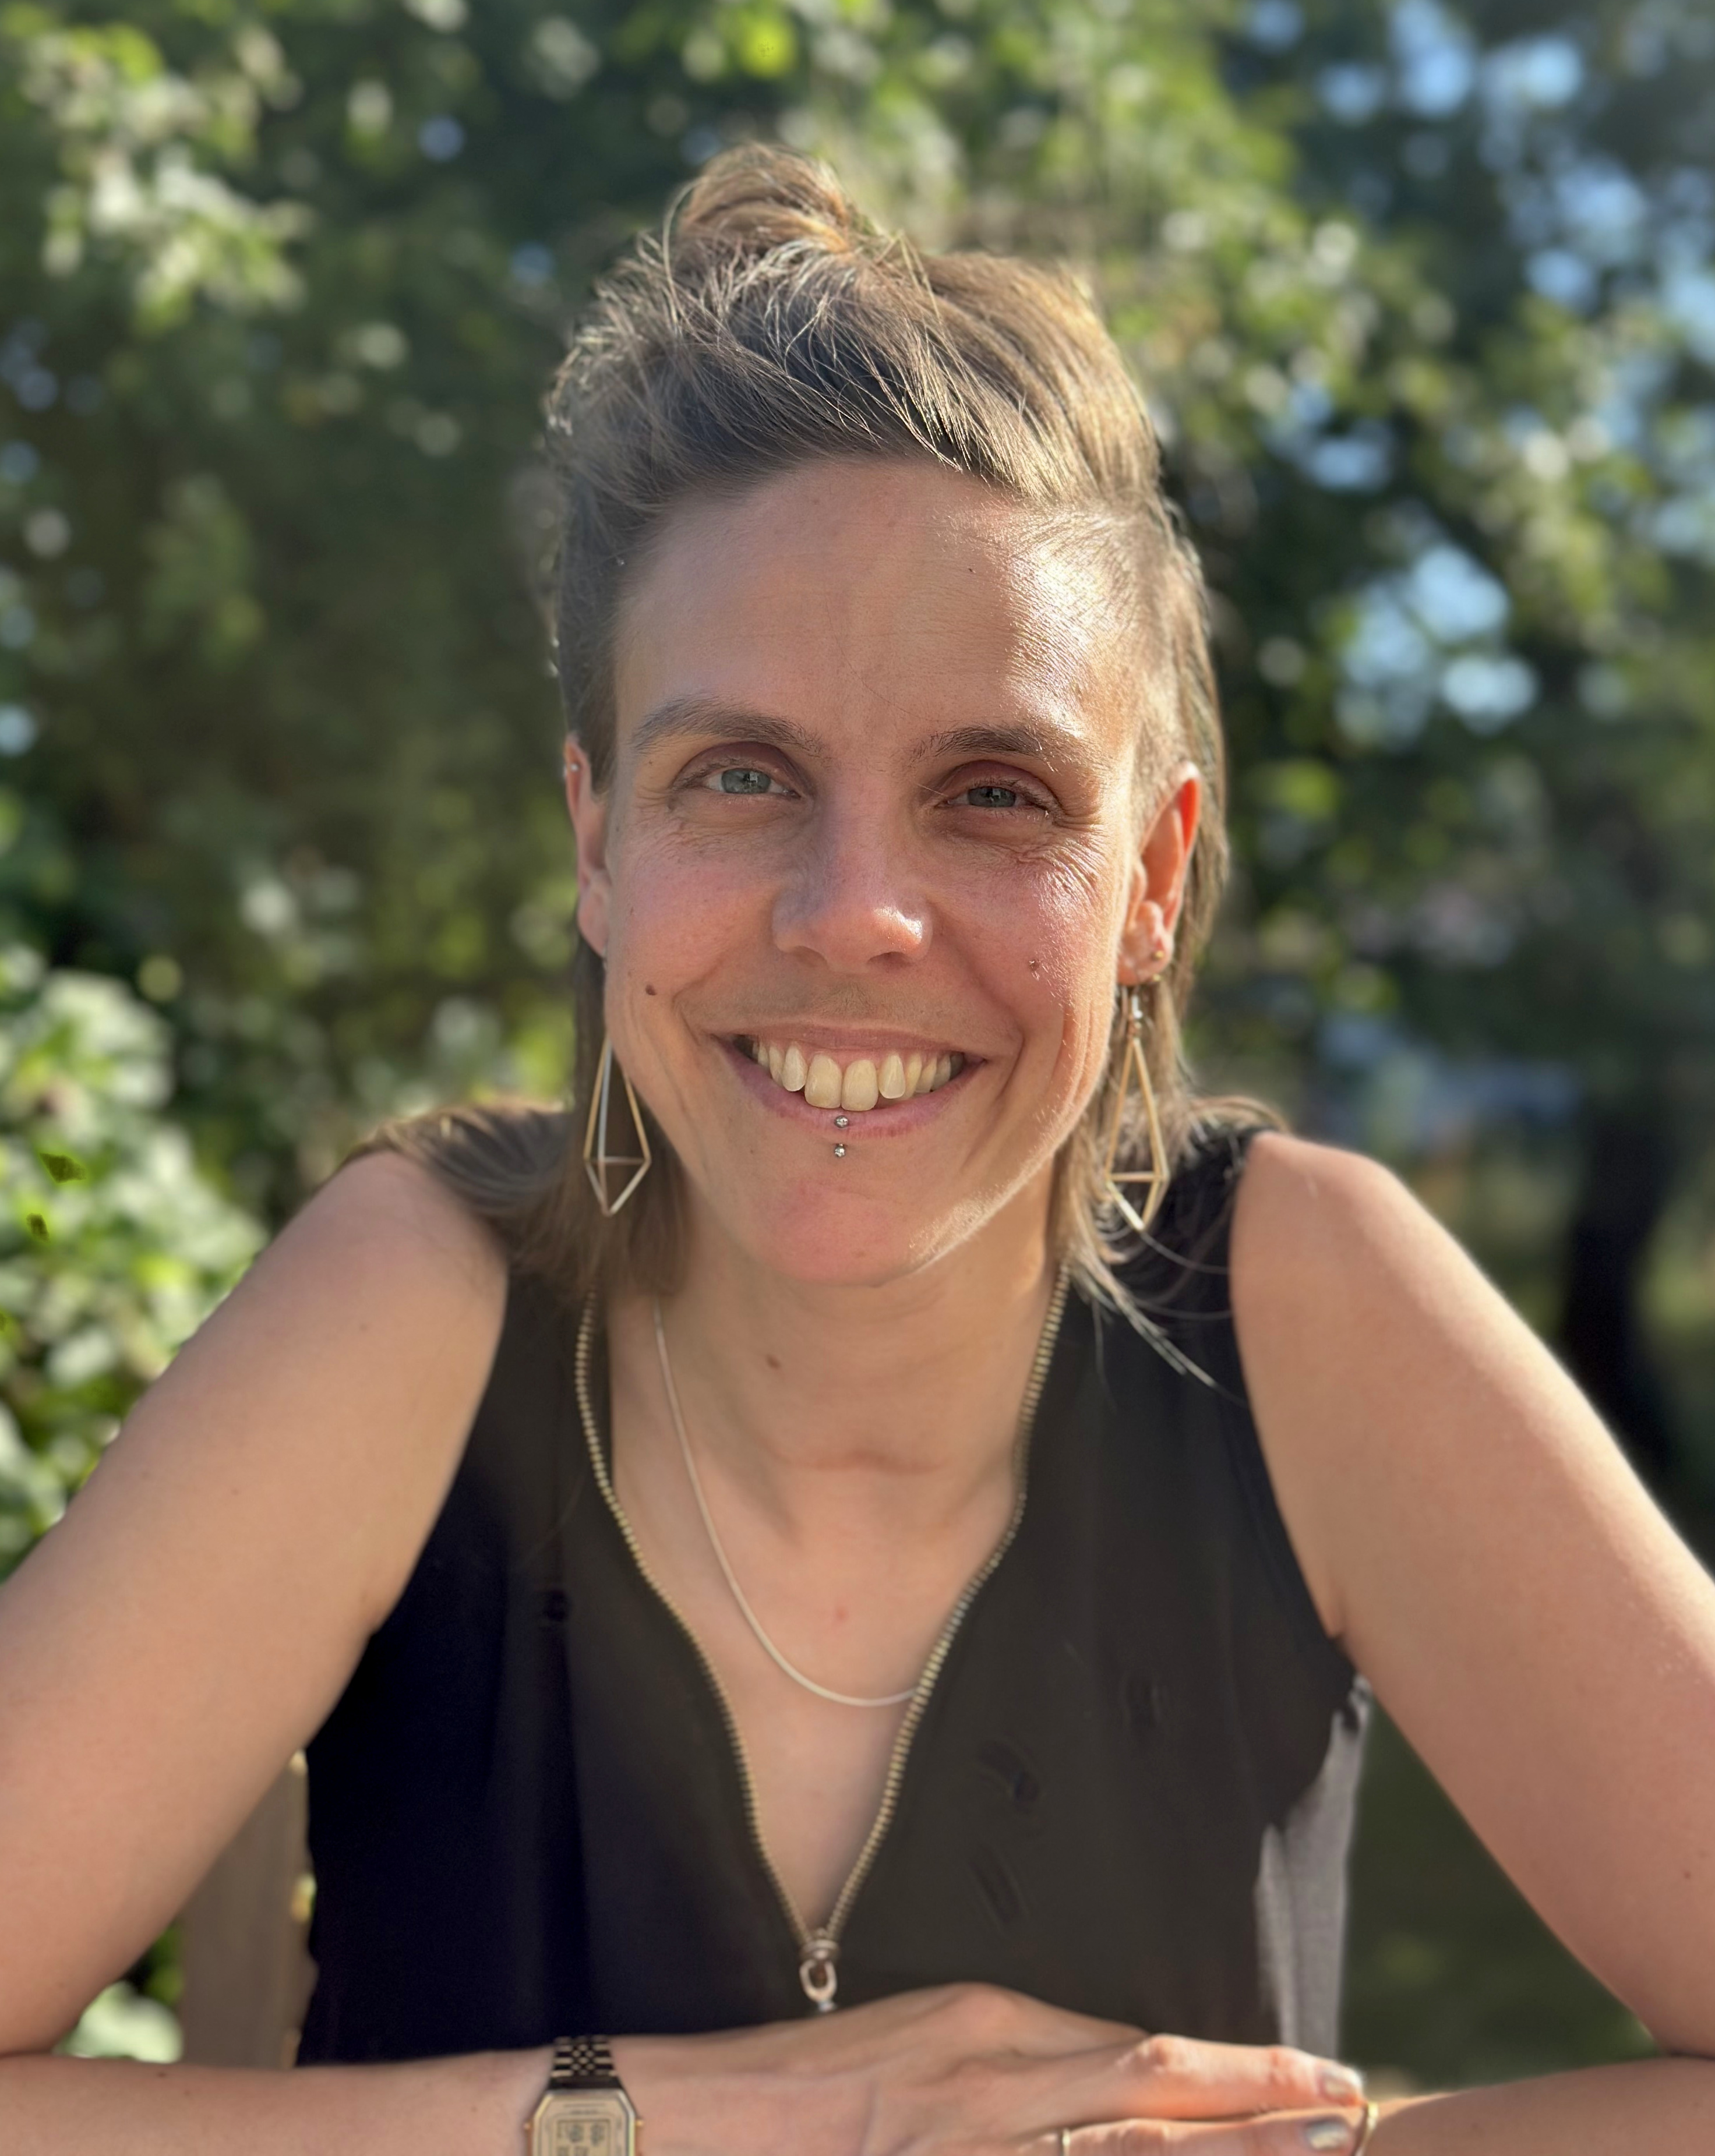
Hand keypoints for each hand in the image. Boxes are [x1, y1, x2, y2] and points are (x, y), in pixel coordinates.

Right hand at [612, 1981, 1371, 2153]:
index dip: (1252, 2076)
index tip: (1333, 2078)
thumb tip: (1137, 2069)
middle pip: (1158, 2124)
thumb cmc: (829, 2071)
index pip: (1154, 2061)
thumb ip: (1037, 2048)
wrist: (719, 2127)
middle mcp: (996, 2104)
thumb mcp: (939, 2025)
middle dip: (1267, 2134)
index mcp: (994, 2038)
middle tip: (1359, 2124)